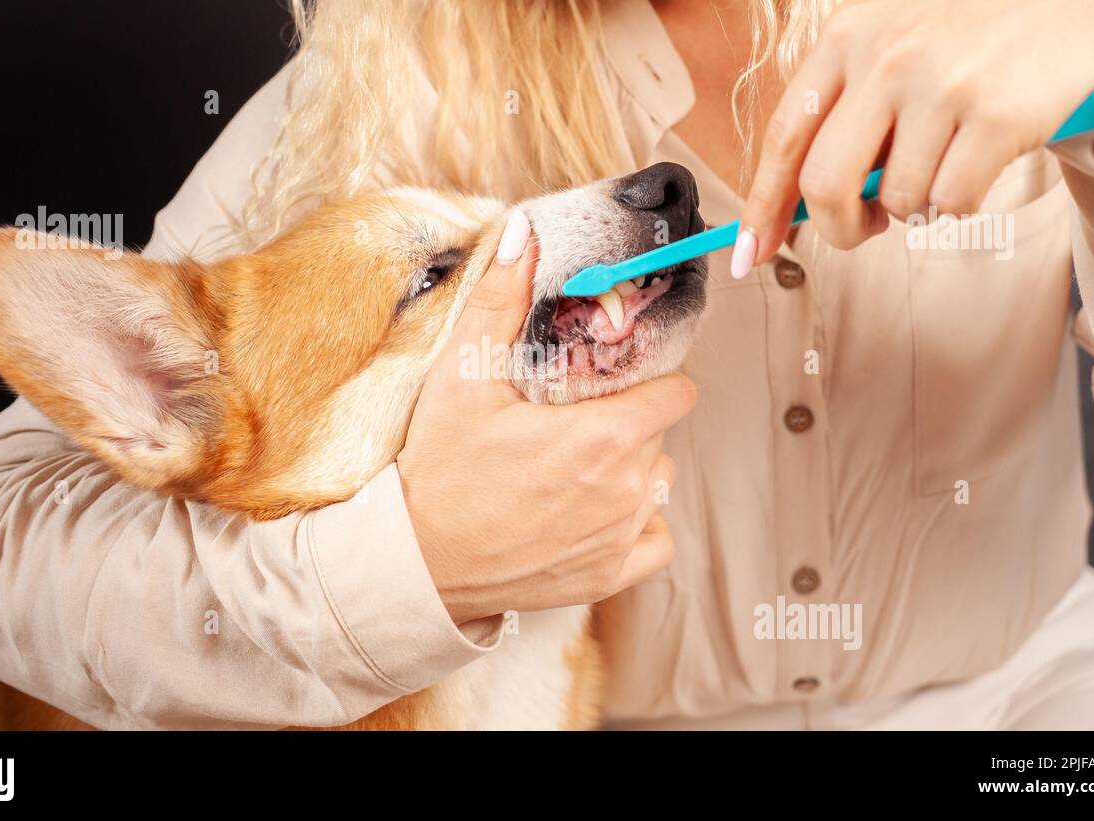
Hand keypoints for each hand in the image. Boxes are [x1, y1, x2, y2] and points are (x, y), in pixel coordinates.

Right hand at [398, 211, 695, 624]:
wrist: (416, 565)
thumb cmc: (438, 470)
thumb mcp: (461, 377)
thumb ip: (501, 301)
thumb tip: (523, 234)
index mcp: (603, 437)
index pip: (677, 392)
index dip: (651, 378)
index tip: (614, 378)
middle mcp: (626, 490)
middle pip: (661, 435)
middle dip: (629, 420)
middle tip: (574, 419)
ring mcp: (620, 538)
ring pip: (658, 485)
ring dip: (632, 471)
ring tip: (576, 467)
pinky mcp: (608, 576)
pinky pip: (655, 542)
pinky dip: (636, 527)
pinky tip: (594, 513)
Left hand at [733, 0, 1093, 275]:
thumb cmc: (964, 26)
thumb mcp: (887, 37)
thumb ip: (844, 104)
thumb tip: (800, 200)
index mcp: (845, 40)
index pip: (783, 139)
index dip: (763, 207)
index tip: (751, 253)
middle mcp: (886, 60)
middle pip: (825, 185)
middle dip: (839, 229)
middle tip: (865, 227)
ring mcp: (943, 87)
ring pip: (897, 200)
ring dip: (915, 207)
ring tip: (942, 164)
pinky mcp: (999, 117)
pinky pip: (952, 202)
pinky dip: (959, 203)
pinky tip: (978, 163)